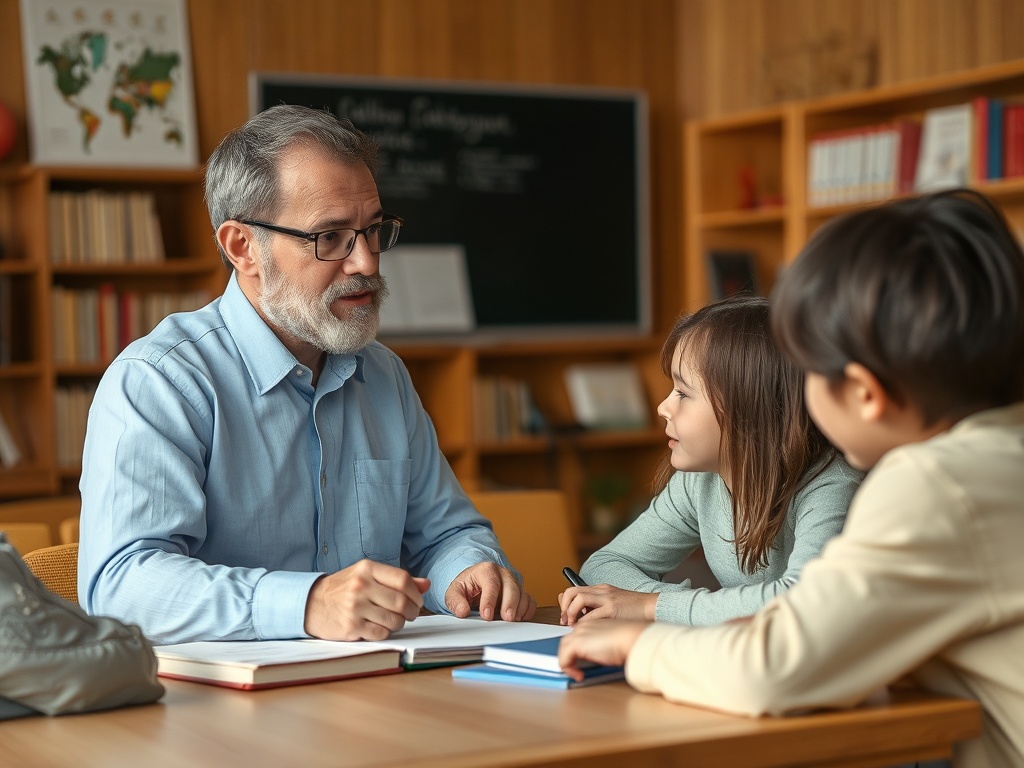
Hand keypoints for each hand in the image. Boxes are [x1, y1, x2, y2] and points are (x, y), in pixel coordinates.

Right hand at [304, 559, 429, 640]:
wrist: (312, 603)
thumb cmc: (345, 588)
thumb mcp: (368, 576)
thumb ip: (397, 579)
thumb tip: (426, 584)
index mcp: (367, 568)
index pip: (403, 579)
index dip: (416, 593)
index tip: (417, 600)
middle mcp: (360, 586)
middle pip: (401, 602)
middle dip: (411, 611)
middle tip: (410, 614)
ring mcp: (354, 607)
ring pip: (394, 620)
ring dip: (399, 623)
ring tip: (393, 620)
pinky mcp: (351, 626)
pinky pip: (381, 633)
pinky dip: (385, 632)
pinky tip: (379, 626)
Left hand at [445, 562, 536, 621]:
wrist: (475, 584)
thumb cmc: (466, 587)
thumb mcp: (454, 592)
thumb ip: (456, 601)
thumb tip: (462, 611)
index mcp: (486, 570)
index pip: (491, 583)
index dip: (490, 600)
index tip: (486, 615)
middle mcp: (503, 574)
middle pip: (511, 586)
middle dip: (510, 603)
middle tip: (507, 618)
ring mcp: (514, 583)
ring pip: (522, 594)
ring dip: (520, 609)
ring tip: (513, 621)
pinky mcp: (521, 593)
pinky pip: (530, 601)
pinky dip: (527, 610)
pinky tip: (519, 619)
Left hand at [558, 583, 656, 625]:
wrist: (653, 607)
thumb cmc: (634, 610)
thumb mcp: (613, 603)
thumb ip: (599, 607)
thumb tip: (582, 618)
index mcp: (601, 589)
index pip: (573, 589)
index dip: (564, 603)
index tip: (564, 616)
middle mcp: (602, 591)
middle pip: (572, 591)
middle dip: (564, 607)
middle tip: (565, 622)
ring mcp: (607, 599)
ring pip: (578, 598)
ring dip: (571, 613)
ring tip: (573, 625)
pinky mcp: (612, 609)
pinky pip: (591, 615)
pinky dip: (584, 623)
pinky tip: (585, 631)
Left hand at [558, 620, 648, 681]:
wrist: (631, 637)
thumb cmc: (628, 640)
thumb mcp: (611, 643)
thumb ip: (601, 647)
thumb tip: (597, 658)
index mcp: (591, 623)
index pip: (576, 637)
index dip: (577, 652)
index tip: (584, 663)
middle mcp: (582, 627)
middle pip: (566, 642)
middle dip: (569, 657)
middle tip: (577, 669)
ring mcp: (578, 634)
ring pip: (563, 649)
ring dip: (568, 663)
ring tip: (578, 674)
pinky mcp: (576, 644)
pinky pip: (563, 659)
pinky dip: (568, 669)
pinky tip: (580, 676)